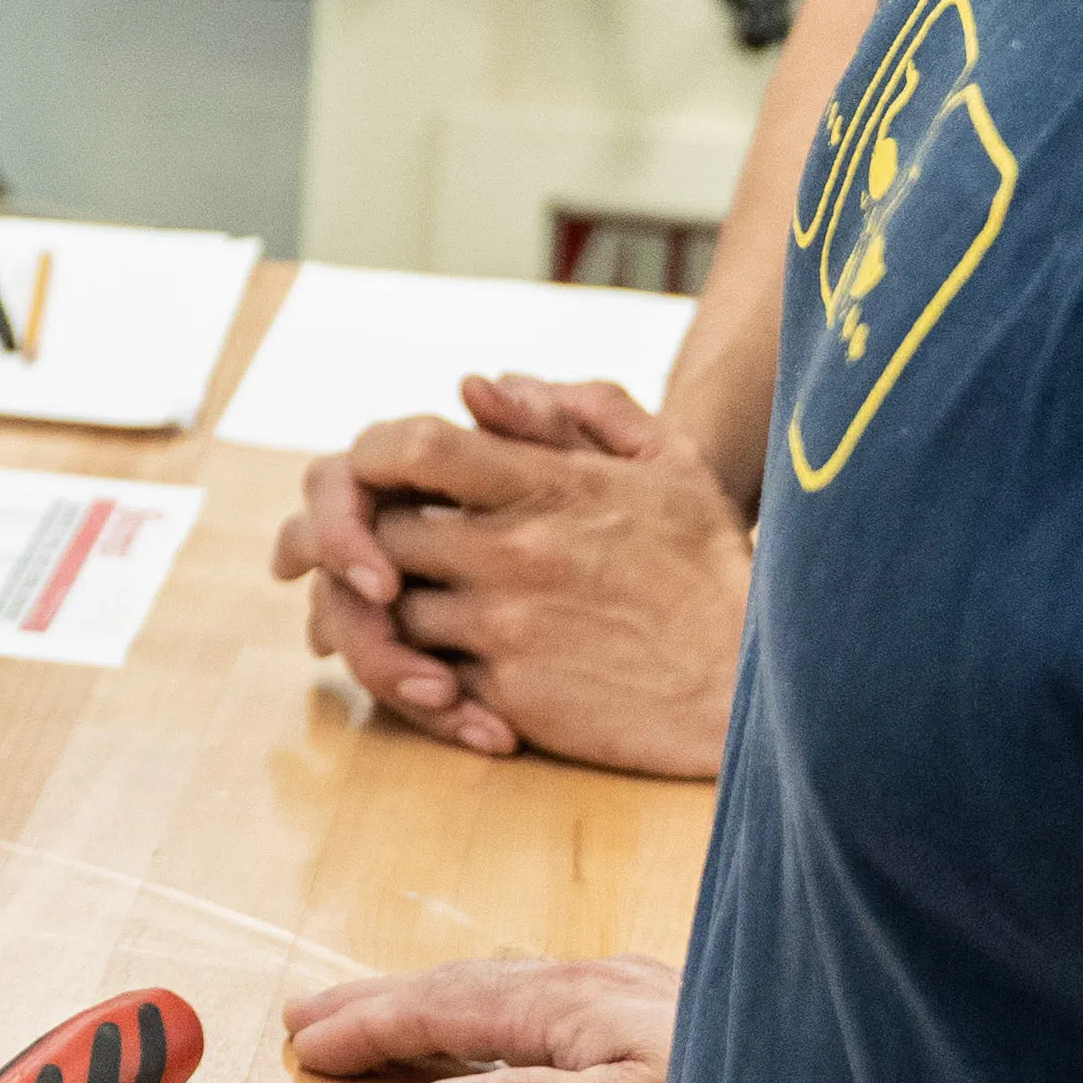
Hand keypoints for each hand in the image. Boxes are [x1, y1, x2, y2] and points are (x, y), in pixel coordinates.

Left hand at [266, 372, 747, 775]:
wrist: (753, 686)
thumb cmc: (709, 568)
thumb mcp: (666, 463)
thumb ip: (575, 409)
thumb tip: (477, 385)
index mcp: (548, 486)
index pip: (414, 445)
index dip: (369, 457)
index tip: (367, 478)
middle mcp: (515, 553)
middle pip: (375, 533)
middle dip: (342, 541)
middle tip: (330, 557)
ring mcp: (506, 628)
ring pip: (383, 615)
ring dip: (367, 615)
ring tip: (372, 617)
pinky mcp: (508, 697)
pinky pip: (418, 682)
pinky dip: (407, 678)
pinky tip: (424, 676)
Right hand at [283, 952, 677, 1082]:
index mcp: (575, 1003)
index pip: (444, 1008)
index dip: (370, 1025)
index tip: (308, 1043)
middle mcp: (595, 987)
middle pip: (461, 987)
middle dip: (380, 1002)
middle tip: (309, 1016)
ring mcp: (629, 999)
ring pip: (503, 992)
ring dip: (431, 1006)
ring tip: (384, 1020)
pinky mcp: (660, 1021)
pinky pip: (542, 1004)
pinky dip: (488, 1018)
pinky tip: (500, 1035)